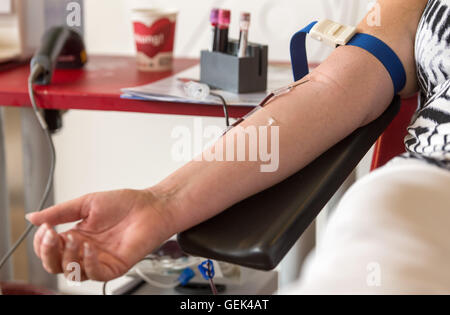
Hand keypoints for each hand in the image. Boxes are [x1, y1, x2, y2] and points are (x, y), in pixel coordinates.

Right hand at [27, 189, 173, 281]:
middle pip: (55, 265)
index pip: (49, 249)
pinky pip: (95, 274)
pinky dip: (88, 262)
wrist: (151, 206)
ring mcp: (99, 261)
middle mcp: (85, 251)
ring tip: (73, 238)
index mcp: (76, 236)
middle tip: (52, 236)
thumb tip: (32, 217)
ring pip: (72, 272)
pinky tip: (89, 247)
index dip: (42, 242)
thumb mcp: (86, 203)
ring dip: (68, 256)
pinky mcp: (114, 267)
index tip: (45, 228)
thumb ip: (60, 212)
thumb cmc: (125, 204)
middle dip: (48, 252)